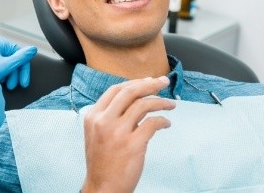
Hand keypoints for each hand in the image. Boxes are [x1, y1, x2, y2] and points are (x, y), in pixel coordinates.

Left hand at [0, 36, 36, 89]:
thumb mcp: (6, 66)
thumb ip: (21, 58)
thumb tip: (34, 48)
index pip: (18, 54)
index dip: (23, 70)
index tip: (24, 83)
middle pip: (11, 58)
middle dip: (13, 74)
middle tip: (12, 86)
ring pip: (4, 62)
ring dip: (7, 75)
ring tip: (2, 85)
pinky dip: (0, 72)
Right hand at [81, 76, 175, 192]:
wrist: (103, 188)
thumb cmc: (102, 162)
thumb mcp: (97, 133)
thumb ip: (111, 116)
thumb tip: (136, 100)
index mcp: (94, 116)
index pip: (116, 89)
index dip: (135, 82)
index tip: (149, 80)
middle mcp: (103, 121)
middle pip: (130, 92)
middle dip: (150, 84)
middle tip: (164, 82)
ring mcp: (117, 132)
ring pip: (143, 105)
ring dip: (160, 102)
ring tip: (170, 105)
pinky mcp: (132, 145)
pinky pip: (152, 123)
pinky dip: (162, 120)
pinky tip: (166, 123)